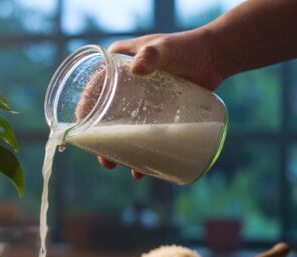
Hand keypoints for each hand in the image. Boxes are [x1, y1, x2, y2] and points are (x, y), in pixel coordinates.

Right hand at [95, 31, 223, 179]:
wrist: (214, 57)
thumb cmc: (186, 47)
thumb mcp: (164, 48)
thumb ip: (152, 54)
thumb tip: (137, 69)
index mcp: (116, 66)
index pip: (93, 90)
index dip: (84, 112)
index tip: (82, 133)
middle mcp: (124, 86)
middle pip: (104, 117)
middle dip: (100, 141)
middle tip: (105, 160)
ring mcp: (140, 103)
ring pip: (122, 131)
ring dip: (117, 151)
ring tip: (119, 166)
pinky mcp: (157, 114)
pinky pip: (143, 136)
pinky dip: (141, 153)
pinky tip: (140, 170)